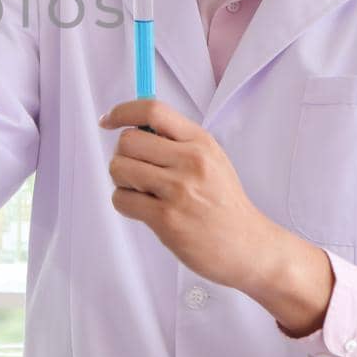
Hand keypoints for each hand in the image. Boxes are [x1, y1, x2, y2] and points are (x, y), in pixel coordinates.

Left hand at [99, 99, 333, 333]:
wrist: (248, 246)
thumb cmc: (224, 203)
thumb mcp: (212, 159)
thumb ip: (177, 141)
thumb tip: (133, 125)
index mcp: (200, 141)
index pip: (152, 110)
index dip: (122, 111)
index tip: (108, 121)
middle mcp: (190, 161)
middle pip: (127, 140)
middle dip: (123, 155)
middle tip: (136, 170)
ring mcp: (178, 190)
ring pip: (119, 168)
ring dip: (122, 180)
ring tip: (142, 191)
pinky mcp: (166, 218)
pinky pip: (121, 199)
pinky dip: (125, 203)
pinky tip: (144, 210)